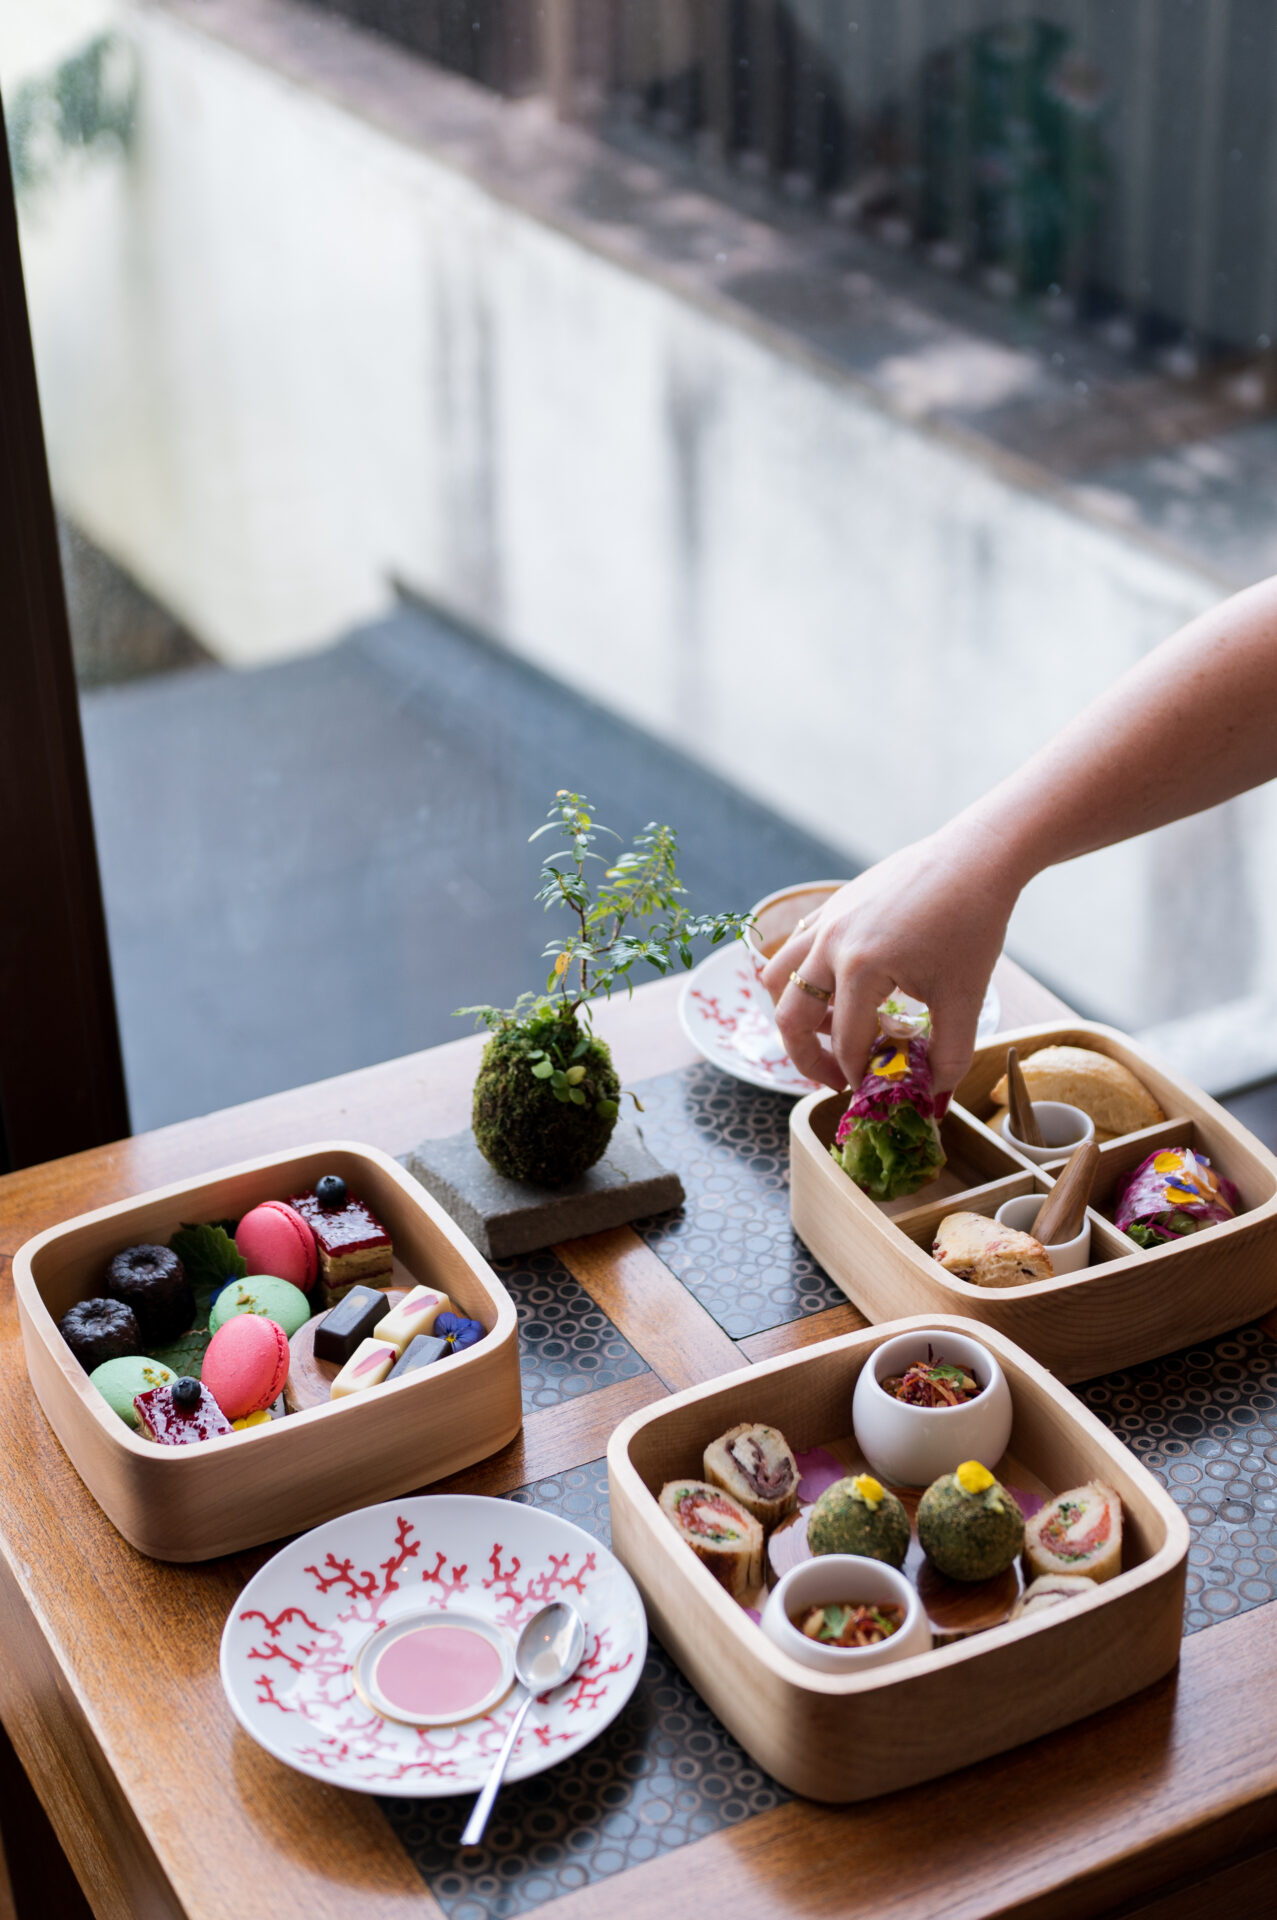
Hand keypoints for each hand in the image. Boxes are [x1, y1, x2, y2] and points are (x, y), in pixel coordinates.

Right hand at [759, 822, 1021, 1094]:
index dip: (856, 1076)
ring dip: (797, 1013)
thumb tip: (932, 1098)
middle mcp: (830, 944)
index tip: (870, 1091)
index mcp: (860, 969)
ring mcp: (826, 920)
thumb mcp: (965, 998)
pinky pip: (795, 947)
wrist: (976, 857)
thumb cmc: (973, 924)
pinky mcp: (833, 904)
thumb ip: (947, 1056)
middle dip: (808, 1058)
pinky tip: (841, 987)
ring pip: (778, 979)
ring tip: (833, 1030)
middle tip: (835, 1079)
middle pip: (789, 1016)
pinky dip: (804, 975)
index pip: (845, 1043)